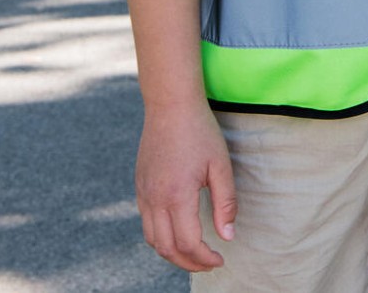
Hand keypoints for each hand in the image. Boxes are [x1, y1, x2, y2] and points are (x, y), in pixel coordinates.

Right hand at [135, 99, 236, 271]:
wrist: (170, 104)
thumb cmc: (199, 131)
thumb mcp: (220, 165)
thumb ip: (225, 203)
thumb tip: (227, 237)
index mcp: (176, 195)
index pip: (188, 243)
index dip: (205, 259)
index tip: (220, 259)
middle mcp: (155, 199)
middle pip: (167, 248)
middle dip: (189, 263)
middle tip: (209, 262)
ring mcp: (143, 192)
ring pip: (152, 239)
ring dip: (172, 252)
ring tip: (194, 252)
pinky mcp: (139, 185)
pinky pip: (146, 222)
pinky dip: (160, 236)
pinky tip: (178, 230)